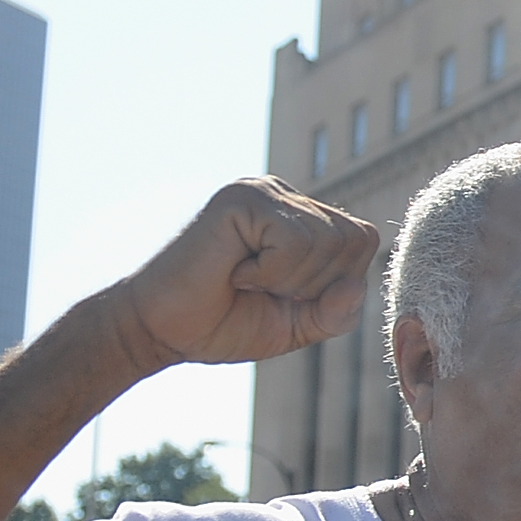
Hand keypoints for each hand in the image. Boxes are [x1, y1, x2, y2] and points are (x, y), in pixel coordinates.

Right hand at [108, 179, 379, 371]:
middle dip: (316, 284)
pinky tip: (234, 272)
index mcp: (302, 218)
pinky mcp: (242, 197)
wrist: (158, 330)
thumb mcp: (296, 326)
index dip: (337, 282)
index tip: (284, 296)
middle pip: (354, 239)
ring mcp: (263, 190)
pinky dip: (270, 273)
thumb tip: (355, 285)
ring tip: (245, 279)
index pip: (362, 240)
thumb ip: (336, 312)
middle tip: (262, 289)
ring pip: (327, 241)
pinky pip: (295, 241)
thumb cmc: (222, 324)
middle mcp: (286, 196)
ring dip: (289, 280)